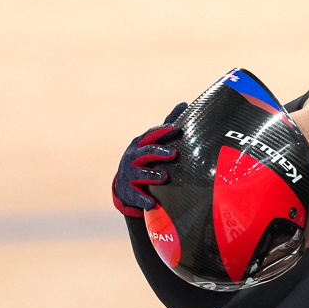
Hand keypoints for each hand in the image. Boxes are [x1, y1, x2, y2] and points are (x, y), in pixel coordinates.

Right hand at [111, 103, 187, 217]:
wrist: (124, 184)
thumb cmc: (144, 158)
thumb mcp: (152, 141)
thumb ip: (167, 125)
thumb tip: (184, 104)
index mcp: (140, 143)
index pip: (152, 135)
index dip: (164, 131)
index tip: (178, 129)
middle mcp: (133, 157)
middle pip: (145, 152)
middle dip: (158, 152)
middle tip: (174, 153)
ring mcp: (130, 174)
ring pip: (139, 174)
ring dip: (151, 175)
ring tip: (164, 178)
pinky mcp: (129, 191)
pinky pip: (136, 196)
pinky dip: (143, 200)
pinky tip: (152, 204)